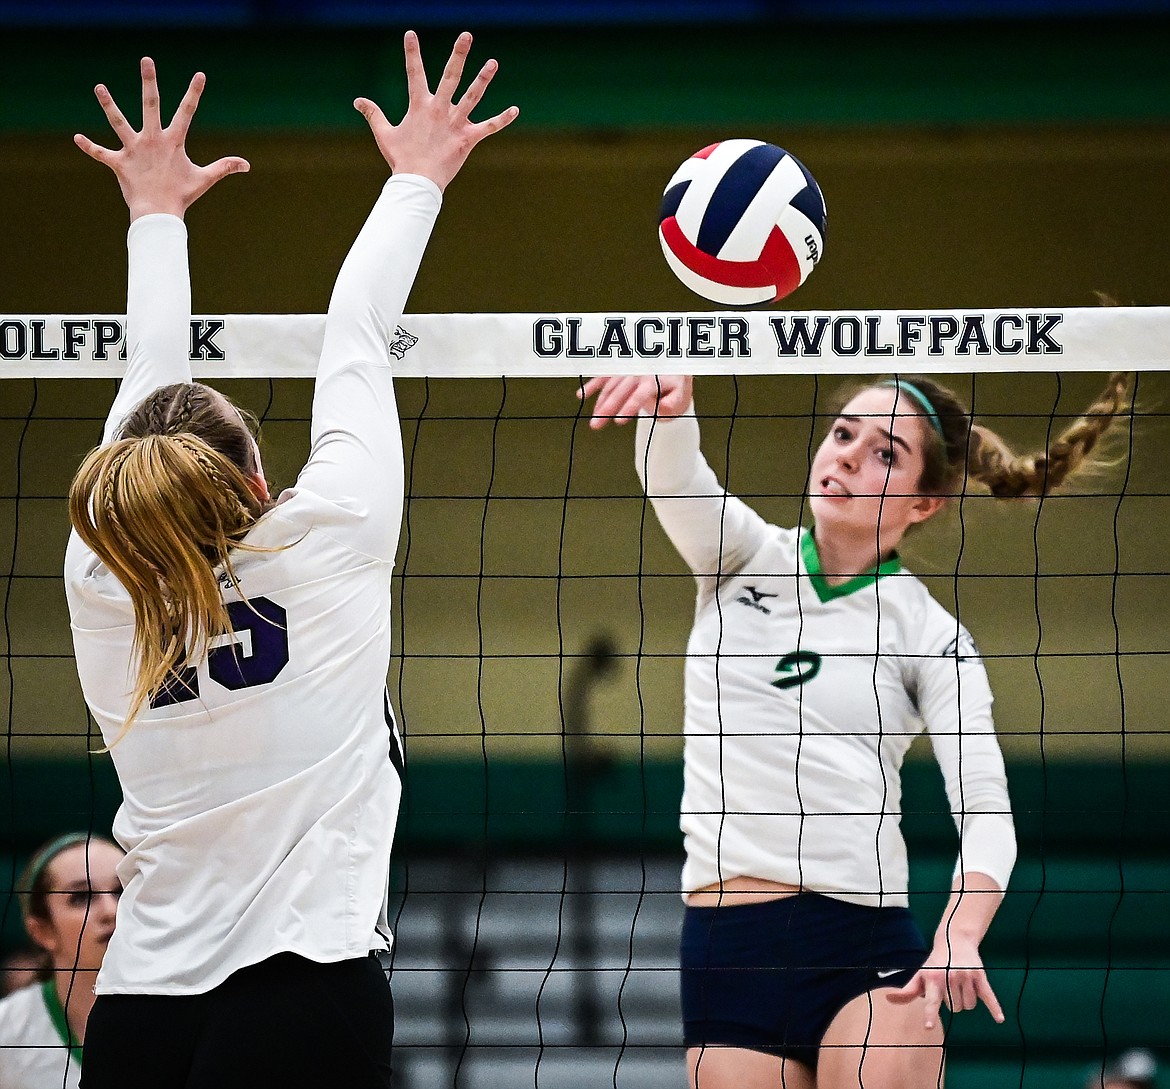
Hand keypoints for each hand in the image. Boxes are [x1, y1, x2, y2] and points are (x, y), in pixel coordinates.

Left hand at [75, 57, 248, 220]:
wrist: (159, 215)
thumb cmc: (182, 196)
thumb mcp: (204, 179)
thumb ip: (224, 168)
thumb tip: (247, 165)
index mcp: (172, 142)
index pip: (187, 112)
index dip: (194, 93)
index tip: (200, 75)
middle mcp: (152, 140)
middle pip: (150, 105)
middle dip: (149, 82)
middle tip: (146, 60)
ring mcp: (133, 150)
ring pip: (118, 122)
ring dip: (108, 104)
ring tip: (99, 87)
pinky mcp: (119, 163)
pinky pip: (101, 154)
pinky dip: (89, 147)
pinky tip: (77, 138)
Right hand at [354, 30, 518, 191]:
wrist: (418, 183)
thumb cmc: (401, 159)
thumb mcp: (384, 134)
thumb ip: (373, 114)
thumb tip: (357, 101)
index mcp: (420, 107)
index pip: (414, 73)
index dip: (411, 53)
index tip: (410, 33)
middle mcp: (440, 110)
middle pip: (450, 77)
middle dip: (458, 55)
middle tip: (466, 35)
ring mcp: (455, 124)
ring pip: (472, 97)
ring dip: (483, 79)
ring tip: (493, 63)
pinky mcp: (468, 140)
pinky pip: (488, 127)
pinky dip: (502, 119)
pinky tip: (515, 110)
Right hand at [578, 375, 693, 429]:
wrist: (674, 372)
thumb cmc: (676, 390)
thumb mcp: (680, 398)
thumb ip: (671, 404)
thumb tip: (662, 408)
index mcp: (655, 379)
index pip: (639, 394)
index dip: (628, 407)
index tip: (618, 421)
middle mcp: (639, 372)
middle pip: (620, 391)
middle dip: (607, 408)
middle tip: (595, 425)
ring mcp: (628, 370)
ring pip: (610, 386)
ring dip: (600, 403)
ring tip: (593, 421)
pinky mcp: (620, 370)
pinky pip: (604, 376)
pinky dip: (592, 385)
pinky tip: (581, 395)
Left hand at [886, 941, 1003, 1029]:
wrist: (954, 940)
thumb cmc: (936, 963)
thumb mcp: (921, 975)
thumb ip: (908, 991)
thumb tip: (888, 998)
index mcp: (933, 979)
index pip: (931, 1001)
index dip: (929, 1014)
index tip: (927, 1026)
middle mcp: (949, 978)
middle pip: (955, 1009)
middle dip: (953, 1002)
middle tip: (950, 985)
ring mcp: (965, 977)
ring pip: (969, 1006)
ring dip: (966, 1001)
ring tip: (960, 984)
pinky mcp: (980, 977)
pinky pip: (988, 997)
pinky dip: (994, 1008)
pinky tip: (999, 1019)